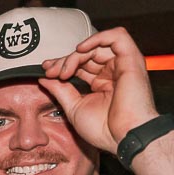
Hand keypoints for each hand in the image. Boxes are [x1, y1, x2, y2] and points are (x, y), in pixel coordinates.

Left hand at [40, 27, 158, 152]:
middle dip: (65, 60)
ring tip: (64, 70)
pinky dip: (97, 38)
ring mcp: (122, 65)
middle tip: (51, 72)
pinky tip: (80, 50)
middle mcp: (113, 72)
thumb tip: (44, 78)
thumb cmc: (104, 130)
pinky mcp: (131, 60)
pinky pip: (117, 36)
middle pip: (87, 54)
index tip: (46, 71)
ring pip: (97, 46)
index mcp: (102, 83)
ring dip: (76, 54)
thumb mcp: (74, 107)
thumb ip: (60, 90)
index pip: (81, 65)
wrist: (122, 137)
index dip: (62, 64)